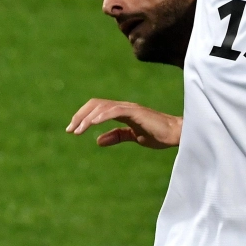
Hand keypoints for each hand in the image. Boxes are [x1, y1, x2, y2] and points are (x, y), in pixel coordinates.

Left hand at [65, 99, 181, 148]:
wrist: (175, 134)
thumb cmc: (157, 134)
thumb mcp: (133, 137)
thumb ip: (117, 136)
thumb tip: (98, 140)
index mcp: (122, 111)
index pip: (98, 108)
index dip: (83, 116)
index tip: (72, 130)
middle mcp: (124, 106)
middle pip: (96, 104)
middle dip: (80, 116)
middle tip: (70, 130)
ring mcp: (130, 108)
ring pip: (103, 107)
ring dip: (87, 118)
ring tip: (77, 130)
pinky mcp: (136, 112)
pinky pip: (115, 111)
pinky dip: (102, 116)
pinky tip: (93, 124)